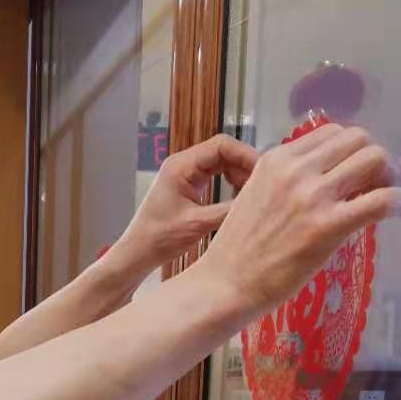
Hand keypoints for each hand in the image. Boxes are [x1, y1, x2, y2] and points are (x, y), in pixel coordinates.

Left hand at [111, 134, 258, 277]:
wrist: (137, 254)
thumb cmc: (158, 239)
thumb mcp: (198, 225)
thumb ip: (228, 210)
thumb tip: (258, 202)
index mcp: (181, 165)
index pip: (221, 145)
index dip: (245, 155)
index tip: (262, 172)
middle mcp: (183, 164)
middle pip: (223, 152)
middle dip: (245, 166)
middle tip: (262, 184)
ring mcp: (186, 174)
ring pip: (221, 164)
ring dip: (239, 175)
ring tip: (252, 193)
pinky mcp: (188, 186)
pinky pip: (216, 176)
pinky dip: (230, 184)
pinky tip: (239, 198)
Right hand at [199, 123, 400, 323]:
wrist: (224, 285)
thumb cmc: (237, 250)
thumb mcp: (255, 196)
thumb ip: (286, 180)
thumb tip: (324, 176)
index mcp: (276, 160)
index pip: (331, 133)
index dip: (347, 149)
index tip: (350, 170)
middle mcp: (295, 171)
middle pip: (357, 139)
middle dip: (370, 157)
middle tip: (370, 182)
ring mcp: (312, 197)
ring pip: (373, 159)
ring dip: (385, 174)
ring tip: (379, 195)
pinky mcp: (327, 227)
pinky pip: (380, 200)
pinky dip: (393, 200)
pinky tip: (390, 209)